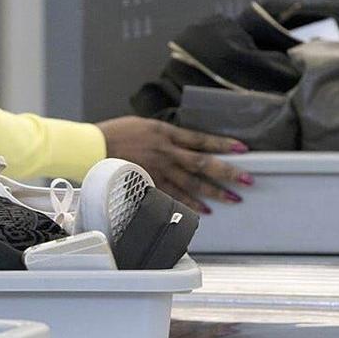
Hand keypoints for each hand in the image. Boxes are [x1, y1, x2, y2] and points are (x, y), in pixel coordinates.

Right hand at [96, 116, 253, 213]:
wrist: (91, 147)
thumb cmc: (115, 134)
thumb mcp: (144, 126)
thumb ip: (165, 135)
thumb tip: (183, 143)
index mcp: (165, 133)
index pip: (201, 140)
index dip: (223, 145)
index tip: (242, 149)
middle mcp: (166, 152)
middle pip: (203, 164)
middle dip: (227, 172)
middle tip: (247, 181)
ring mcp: (157, 171)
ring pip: (192, 183)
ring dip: (213, 193)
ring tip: (231, 200)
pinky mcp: (148, 184)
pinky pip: (173, 197)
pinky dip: (188, 205)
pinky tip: (202, 211)